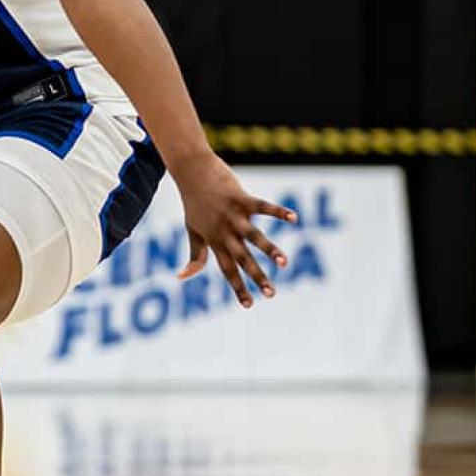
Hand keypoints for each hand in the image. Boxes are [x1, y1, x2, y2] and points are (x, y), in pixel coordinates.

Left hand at [175, 157, 298, 308]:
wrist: (190, 170)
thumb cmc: (194, 202)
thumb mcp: (192, 230)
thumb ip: (195, 255)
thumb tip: (181, 277)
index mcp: (214, 241)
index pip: (227, 270)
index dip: (238, 288)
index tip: (250, 305)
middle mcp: (224, 231)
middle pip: (243, 259)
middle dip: (258, 277)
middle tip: (272, 294)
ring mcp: (233, 215)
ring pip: (254, 236)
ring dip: (270, 250)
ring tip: (284, 263)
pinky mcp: (241, 198)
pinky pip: (263, 207)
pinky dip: (278, 212)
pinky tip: (294, 218)